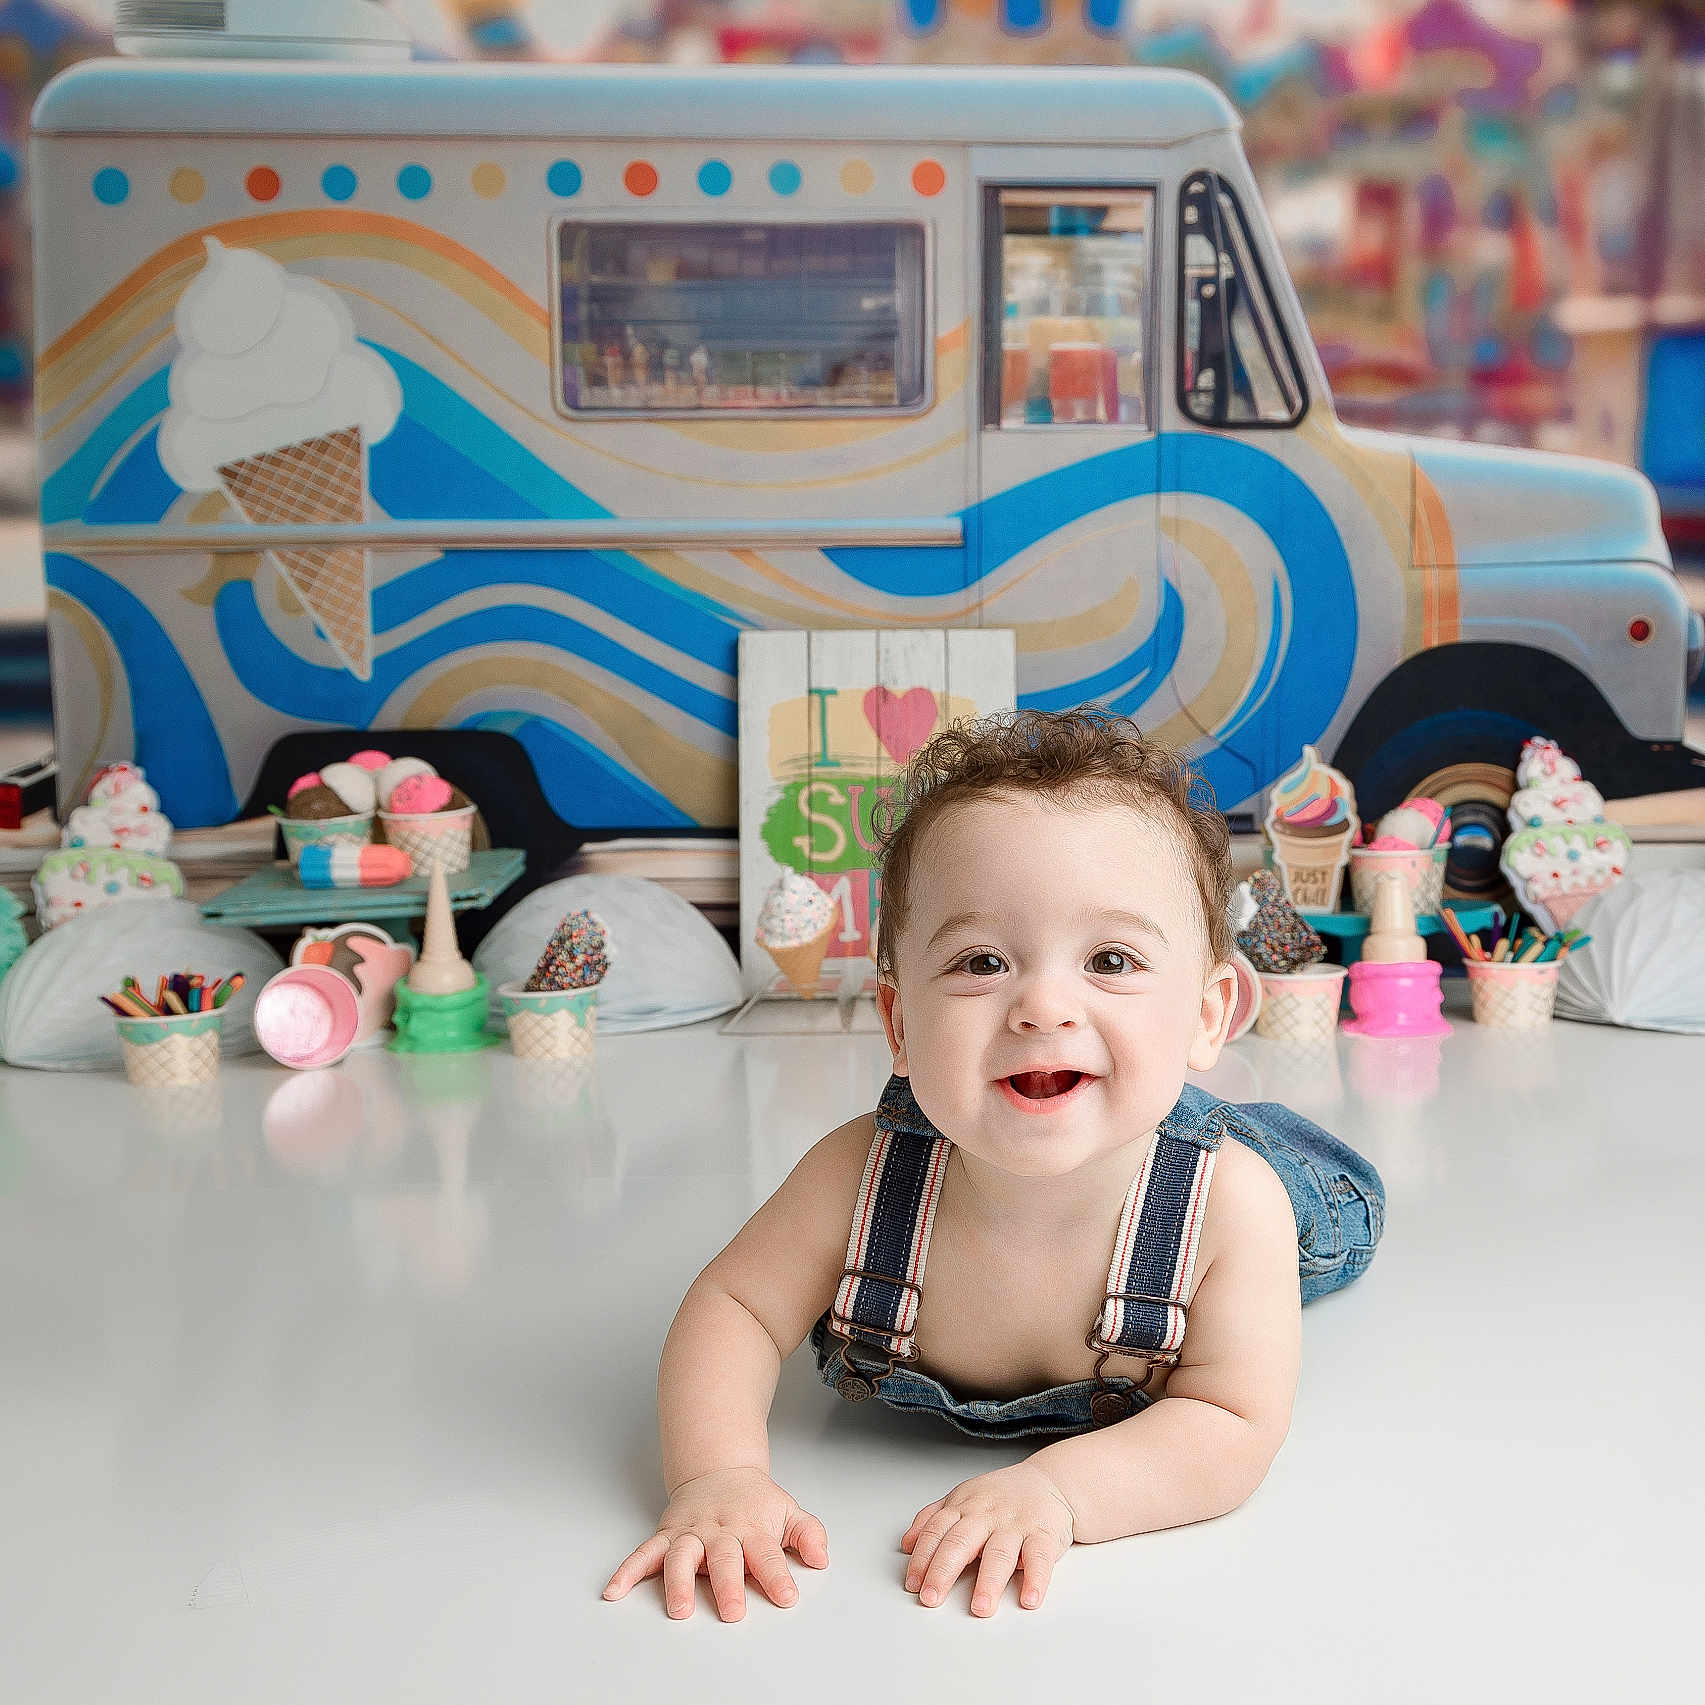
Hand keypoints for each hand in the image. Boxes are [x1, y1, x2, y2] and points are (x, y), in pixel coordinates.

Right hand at [602, 1466, 828, 1621]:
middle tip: (733, 1611)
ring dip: (678, 1583)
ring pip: (681, 1556)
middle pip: (723, 1557)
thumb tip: (822, 1557)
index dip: (777, 1576)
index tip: (787, 1597)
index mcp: (751, 1528)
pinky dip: (628, 1571)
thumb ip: (808, 1534)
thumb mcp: (788, 1511)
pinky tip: (615, 1591)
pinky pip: (644, 1553)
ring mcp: (691, 1533)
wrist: (719, 1469)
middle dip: (728, 1585)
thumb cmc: (754, 1501)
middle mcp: (719, 1531)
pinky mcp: (667, 1535)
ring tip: (679, 1608)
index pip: (767, 1554)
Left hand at [901, 1461, 1074, 1615]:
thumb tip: (906, 1544)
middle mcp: (987, 1514)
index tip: (913, 1584)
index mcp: (964, 1506)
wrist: (1049, 1481)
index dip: (922, 1558)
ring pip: (999, 1552)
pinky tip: (1029, 1598)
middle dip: (943, 1571)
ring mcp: (1016, 1523)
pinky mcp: (1044, 1534)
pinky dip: (1036, 1578)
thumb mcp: (962, 1498)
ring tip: (980, 1607)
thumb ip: (933, 1519)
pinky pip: (1040, 1556)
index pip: (937, 1532)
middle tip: (931, 1598)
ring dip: (989, 1581)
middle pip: (961, 1541)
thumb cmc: (1001, 1496)